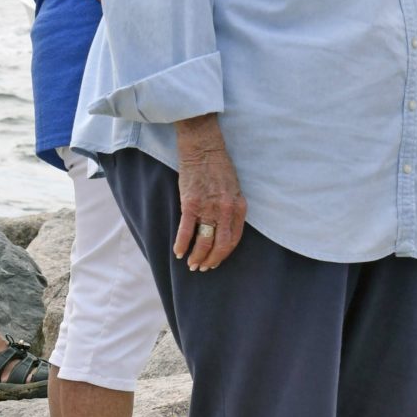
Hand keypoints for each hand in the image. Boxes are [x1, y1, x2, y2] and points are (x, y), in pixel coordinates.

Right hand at [171, 116, 245, 271]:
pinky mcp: (190, 204)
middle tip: (203, 268)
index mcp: (238, 207)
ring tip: (191, 264)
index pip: (233, 240)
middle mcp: (226, 210)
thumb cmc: (219, 167)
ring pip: (203, 242)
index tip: (216, 261)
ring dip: (196, 257)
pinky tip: (178, 252)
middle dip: (211, 261)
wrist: (204, 148)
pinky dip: (181, 245)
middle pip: (220, 246)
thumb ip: (232, 209)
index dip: (224, 255)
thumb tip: (224, 230)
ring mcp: (208, 208)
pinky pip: (186, 231)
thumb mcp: (234, 189)